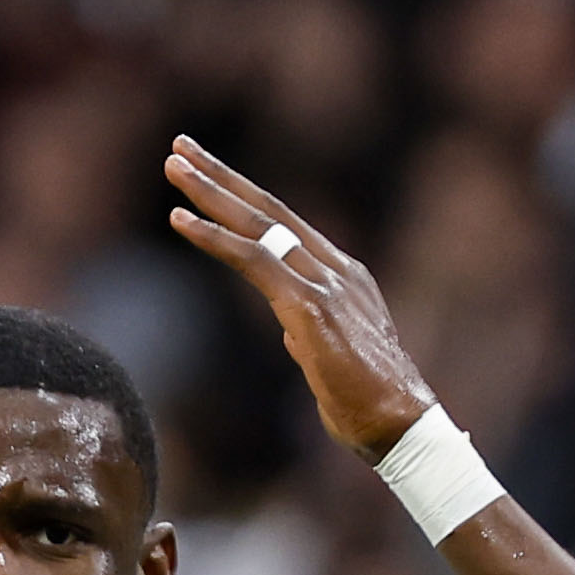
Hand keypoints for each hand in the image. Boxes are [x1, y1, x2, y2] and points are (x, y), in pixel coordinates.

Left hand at [165, 135, 434, 460]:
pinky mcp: (310, 307)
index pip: (285, 225)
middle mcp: (336, 269)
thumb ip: (308, 334)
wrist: (402, 427)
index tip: (208, 174)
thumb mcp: (330, 359)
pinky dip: (214, 238)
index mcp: (343, 277)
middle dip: (222, 176)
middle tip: (181, 148)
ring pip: (259, 224)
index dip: (243, 197)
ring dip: (210, 192)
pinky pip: (254, 260)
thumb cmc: (367, 403)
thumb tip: (290, 332)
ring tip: (173, 165)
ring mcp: (325, 283)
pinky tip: (180, 220)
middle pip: (269, 208)